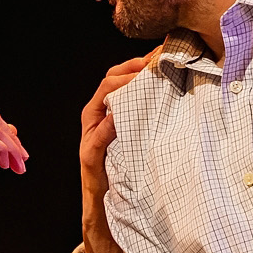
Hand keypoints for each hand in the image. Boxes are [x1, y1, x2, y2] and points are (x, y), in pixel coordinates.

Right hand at [78, 51, 155, 252]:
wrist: (117, 236)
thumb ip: (170, 134)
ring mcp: (93, 144)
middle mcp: (102, 128)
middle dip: (132, 67)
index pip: (126, 80)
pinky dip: (107, 125)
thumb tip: (209, 111)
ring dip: (117, 86)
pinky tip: (123, 115)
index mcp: (120, 122)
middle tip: (158, 57)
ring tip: (140, 75)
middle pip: (110, 83)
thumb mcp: (159, 156)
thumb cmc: (141, 195)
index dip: (145, 63)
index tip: (169, 52)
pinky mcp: (91, 165)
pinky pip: (95, 140)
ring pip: (98, 103)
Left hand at [79, 51, 154, 177]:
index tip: (146, 76)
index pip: (108, 86)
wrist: (100, 191)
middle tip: (156, 61)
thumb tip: (115, 113)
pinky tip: (160, 81)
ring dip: (141, 72)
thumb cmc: (95, 176)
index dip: (126, 78)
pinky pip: (134, 96)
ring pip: (125, 82)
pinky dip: (145, 85)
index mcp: (92, 114)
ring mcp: (114, 112)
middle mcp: (101, 109)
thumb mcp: (94, 157)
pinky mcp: (126, 119)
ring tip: (160, 64)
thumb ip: (102, 135)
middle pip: (116, 77)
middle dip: (135, 66)